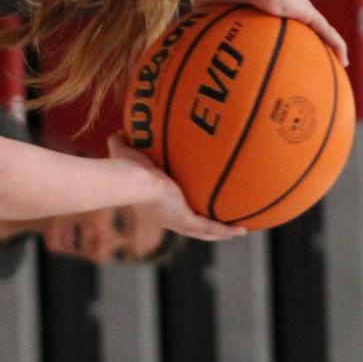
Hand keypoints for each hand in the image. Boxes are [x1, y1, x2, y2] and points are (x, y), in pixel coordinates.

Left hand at [106, 136, 237, 239]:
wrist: (132, 181)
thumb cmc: (125, 168)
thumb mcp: (125, 151)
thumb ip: (122, 141)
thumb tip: (121, 129)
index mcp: (154, 204)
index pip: (172, 208)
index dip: (182, 207)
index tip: (192, 203)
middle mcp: (166, 216)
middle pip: (190, 225)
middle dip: (206, 225)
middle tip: (222, 219)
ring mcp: (176, 221)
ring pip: (202, 232)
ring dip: (219, 232)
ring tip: (239, 230)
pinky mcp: (185, 221)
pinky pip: (210, 228)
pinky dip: (225, 231)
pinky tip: (241, 230)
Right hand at [194, 0, 350, 66]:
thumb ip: (202, 9)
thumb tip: (182, 17)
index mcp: (272, 3)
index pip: (283, 16)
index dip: (288, 26)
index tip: (289, 37)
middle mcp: (292, 6)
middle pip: (307, 25)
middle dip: (315, 39)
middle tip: (319, 55)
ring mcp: (303, 9)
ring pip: (323, 30)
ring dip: (332, 44)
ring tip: (341, 62)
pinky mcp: (309, 13)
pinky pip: (328, 32)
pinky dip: (337, 45)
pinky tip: (345, 62)